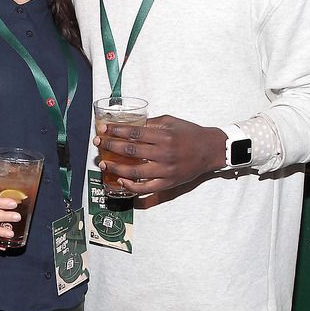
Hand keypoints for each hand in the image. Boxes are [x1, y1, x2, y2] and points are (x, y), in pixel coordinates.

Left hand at [94, 116, 225, 194]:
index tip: (103, 130)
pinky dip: (132, 186)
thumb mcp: (172, 122)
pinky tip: (121, 181)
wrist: (210, 150)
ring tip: (104, 164)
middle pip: (131, 150)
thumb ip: (151, 123)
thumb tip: (130, 124)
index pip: (134, 132)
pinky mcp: (168, 183)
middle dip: (111, 146)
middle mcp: (164, 153)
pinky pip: (146, 188)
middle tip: (98, 143)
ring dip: (116, 168)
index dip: (116, 131)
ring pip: (135, 171)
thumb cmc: (190, 133)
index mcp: (164, 136)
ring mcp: (165, 170)